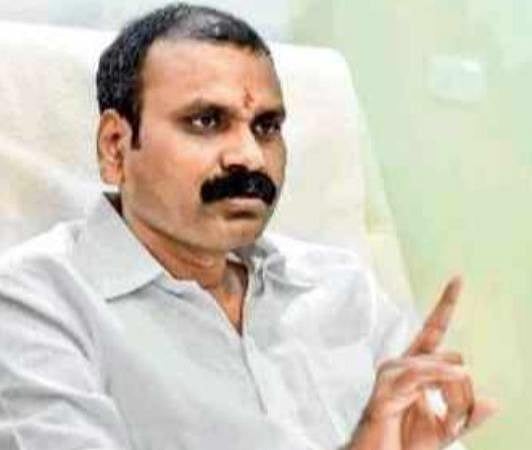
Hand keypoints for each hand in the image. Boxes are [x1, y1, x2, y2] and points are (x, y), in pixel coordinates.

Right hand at [348, 277, 497, 449]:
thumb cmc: (405, 443)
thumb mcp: (447, 430)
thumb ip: (469, 415)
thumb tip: (494, 401)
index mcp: (414, 367)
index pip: (432, 330)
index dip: (445, 305)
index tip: (458, 279)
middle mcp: (401, 364)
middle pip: (449, 359)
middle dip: (463, 392)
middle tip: (457, 421)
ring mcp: (391, 375)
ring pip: (437, 367)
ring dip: (454, 398)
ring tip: (453, 421)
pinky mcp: (385, 389)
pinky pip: (419, 375)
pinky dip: (439, 377)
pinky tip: (456, 377)